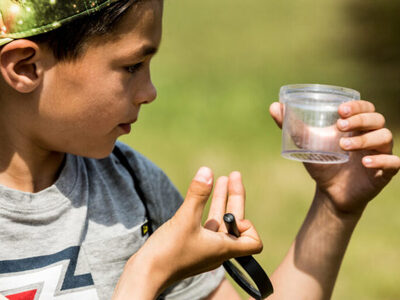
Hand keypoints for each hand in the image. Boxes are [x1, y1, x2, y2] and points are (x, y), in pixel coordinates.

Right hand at [113, 167, 261, 298]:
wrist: (145, 274)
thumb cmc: (168, 253)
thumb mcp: (185, 219)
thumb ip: (198, 195)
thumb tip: (207, 171)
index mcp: (223, 248)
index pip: (253, 242)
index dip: (249, 226)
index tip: (231, 212)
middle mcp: (217, 250)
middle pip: (235, 223)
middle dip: (234, 198)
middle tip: (233, 175)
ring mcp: (204, 249)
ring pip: (219, 223)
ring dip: (221, 201)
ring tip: (221, 179)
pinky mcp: (192, 247)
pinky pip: (206, 227)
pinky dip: (208, 210)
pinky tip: (202, 197)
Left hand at [270, 100, 399, 215]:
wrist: (330, 192)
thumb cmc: (322, 163)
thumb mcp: (306, 143)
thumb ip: (291, 125)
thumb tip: (274, 106)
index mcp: (357, 125)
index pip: (365, 107)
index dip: (356, 105)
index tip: (339, 110)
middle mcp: (371, 136)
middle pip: (377, 119)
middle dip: (359, 119)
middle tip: (340, 125)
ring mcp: (380, 153)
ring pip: (384, 137)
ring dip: (365, 139)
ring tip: (344, 146)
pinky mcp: (385, 172)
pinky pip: (394, 162)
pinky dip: (382, 160)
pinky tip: (364, 162)